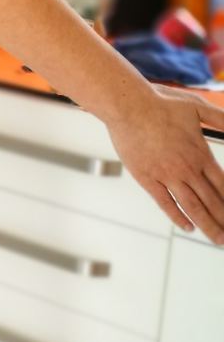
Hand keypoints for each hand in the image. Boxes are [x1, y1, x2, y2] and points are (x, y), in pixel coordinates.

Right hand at [105, 83, 223, 241]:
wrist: (128, 106)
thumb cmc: (161, 103)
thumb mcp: (198, 107)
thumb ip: (221, 119)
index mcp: (201, 153)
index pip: (223, 185)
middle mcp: (186, 169)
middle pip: (211, 201)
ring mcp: (166, 175)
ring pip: (192, 207)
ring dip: (206, 225)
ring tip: (217, 238)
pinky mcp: (147, 178)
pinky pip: (165, 203)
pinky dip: (177, 217)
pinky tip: (187, 226)